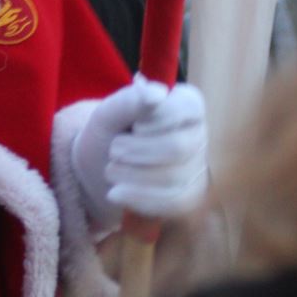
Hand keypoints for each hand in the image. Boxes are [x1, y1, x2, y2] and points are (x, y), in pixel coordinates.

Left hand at [71, 76, 208, 230]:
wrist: (97, 170)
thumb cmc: (108, 133)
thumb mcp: (108, 113)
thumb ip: (130, 100)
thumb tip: (157, 93)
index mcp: (185, 105)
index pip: (188, 107)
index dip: (156, 119)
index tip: (134, 126)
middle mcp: (198, 135)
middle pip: (178, 147)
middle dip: (136, 151)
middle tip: (114, 150)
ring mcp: (197, 168)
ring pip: (174, 177)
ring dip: (131, 175)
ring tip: (112, 169)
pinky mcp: (189, 197)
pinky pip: (172, 202)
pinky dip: (138, 197)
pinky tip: (116, 193)